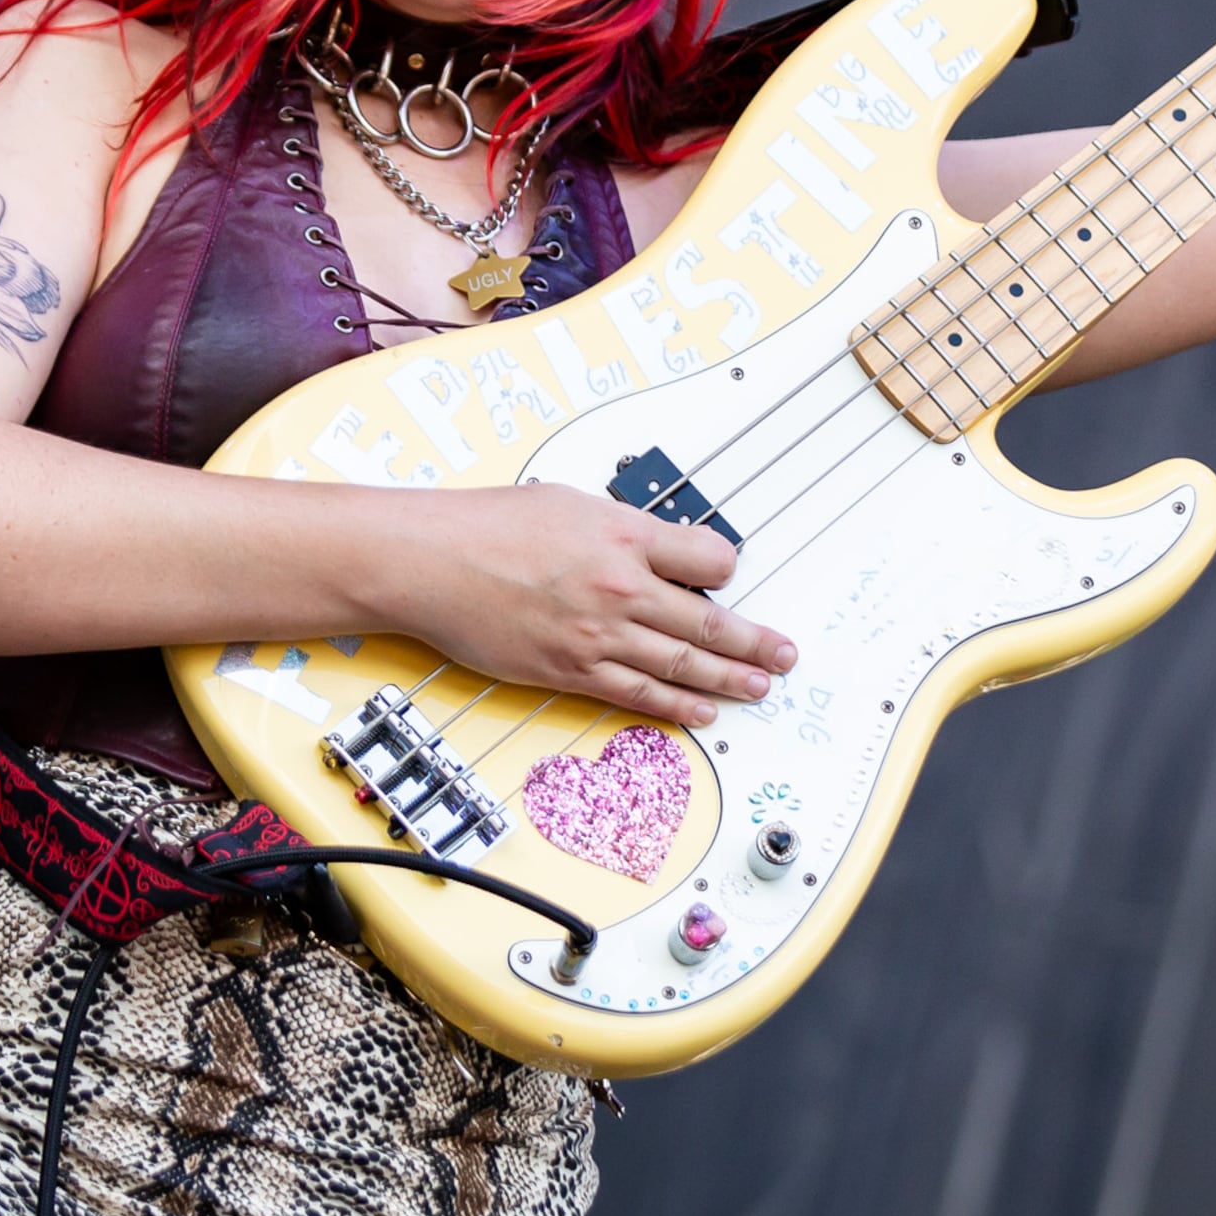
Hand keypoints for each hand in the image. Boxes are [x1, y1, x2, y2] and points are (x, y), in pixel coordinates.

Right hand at [383, 482, 798, 726]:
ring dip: (728, 680)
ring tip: (759, 687)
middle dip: (754, 643)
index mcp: (625, 535)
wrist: (431, 561)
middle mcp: (622, 586)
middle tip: (784, 655)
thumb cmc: (487, 525)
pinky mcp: (572, 669)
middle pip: (708, 622)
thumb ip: (619, 529)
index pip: (710, 559)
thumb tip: (650, 547)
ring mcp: (598, 633)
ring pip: (682, 665)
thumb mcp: (570, 503)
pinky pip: (638, 694)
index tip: (731, 578)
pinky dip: (676, 706)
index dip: (727, 570)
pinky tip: (703, 712)